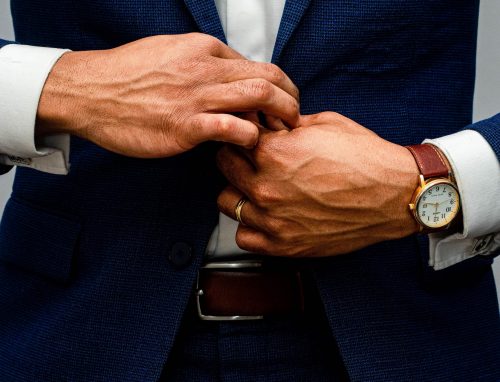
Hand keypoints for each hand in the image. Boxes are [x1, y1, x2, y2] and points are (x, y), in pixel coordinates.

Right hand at [36, 33, 298, 157]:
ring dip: (280, 117)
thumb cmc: (126, 74)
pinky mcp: (186, 126)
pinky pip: (235, 129)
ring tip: (283, 133)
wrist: (89, 92)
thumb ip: (202, 62)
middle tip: (294, 117)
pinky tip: (248, 146)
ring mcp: (196, 97)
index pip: (257, 65)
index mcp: (203, 48)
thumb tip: (229, 76)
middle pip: (268, 78)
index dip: (277, 86)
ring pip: (259, 98)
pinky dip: (250, 138)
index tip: (281, 102)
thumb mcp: (169, 51)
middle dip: (291, 99)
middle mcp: (205, 68)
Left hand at [217, 112, 419, 257]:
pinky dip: (250, 226)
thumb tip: (265, 123)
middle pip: (224, 167)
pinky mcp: (284, 245)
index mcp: (272, 153)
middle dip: (236, 157)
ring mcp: (272, 219)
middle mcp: (266, 187)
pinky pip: (244, 237)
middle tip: (253, 158)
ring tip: (258, 187)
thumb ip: (285, 124)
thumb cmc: (365, 157)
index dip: (241, 133)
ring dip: (238, 191)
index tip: (250, 136)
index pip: (232, 137)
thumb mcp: (323, 124)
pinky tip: (265, 215)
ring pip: (227, 202)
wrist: (395, 194)